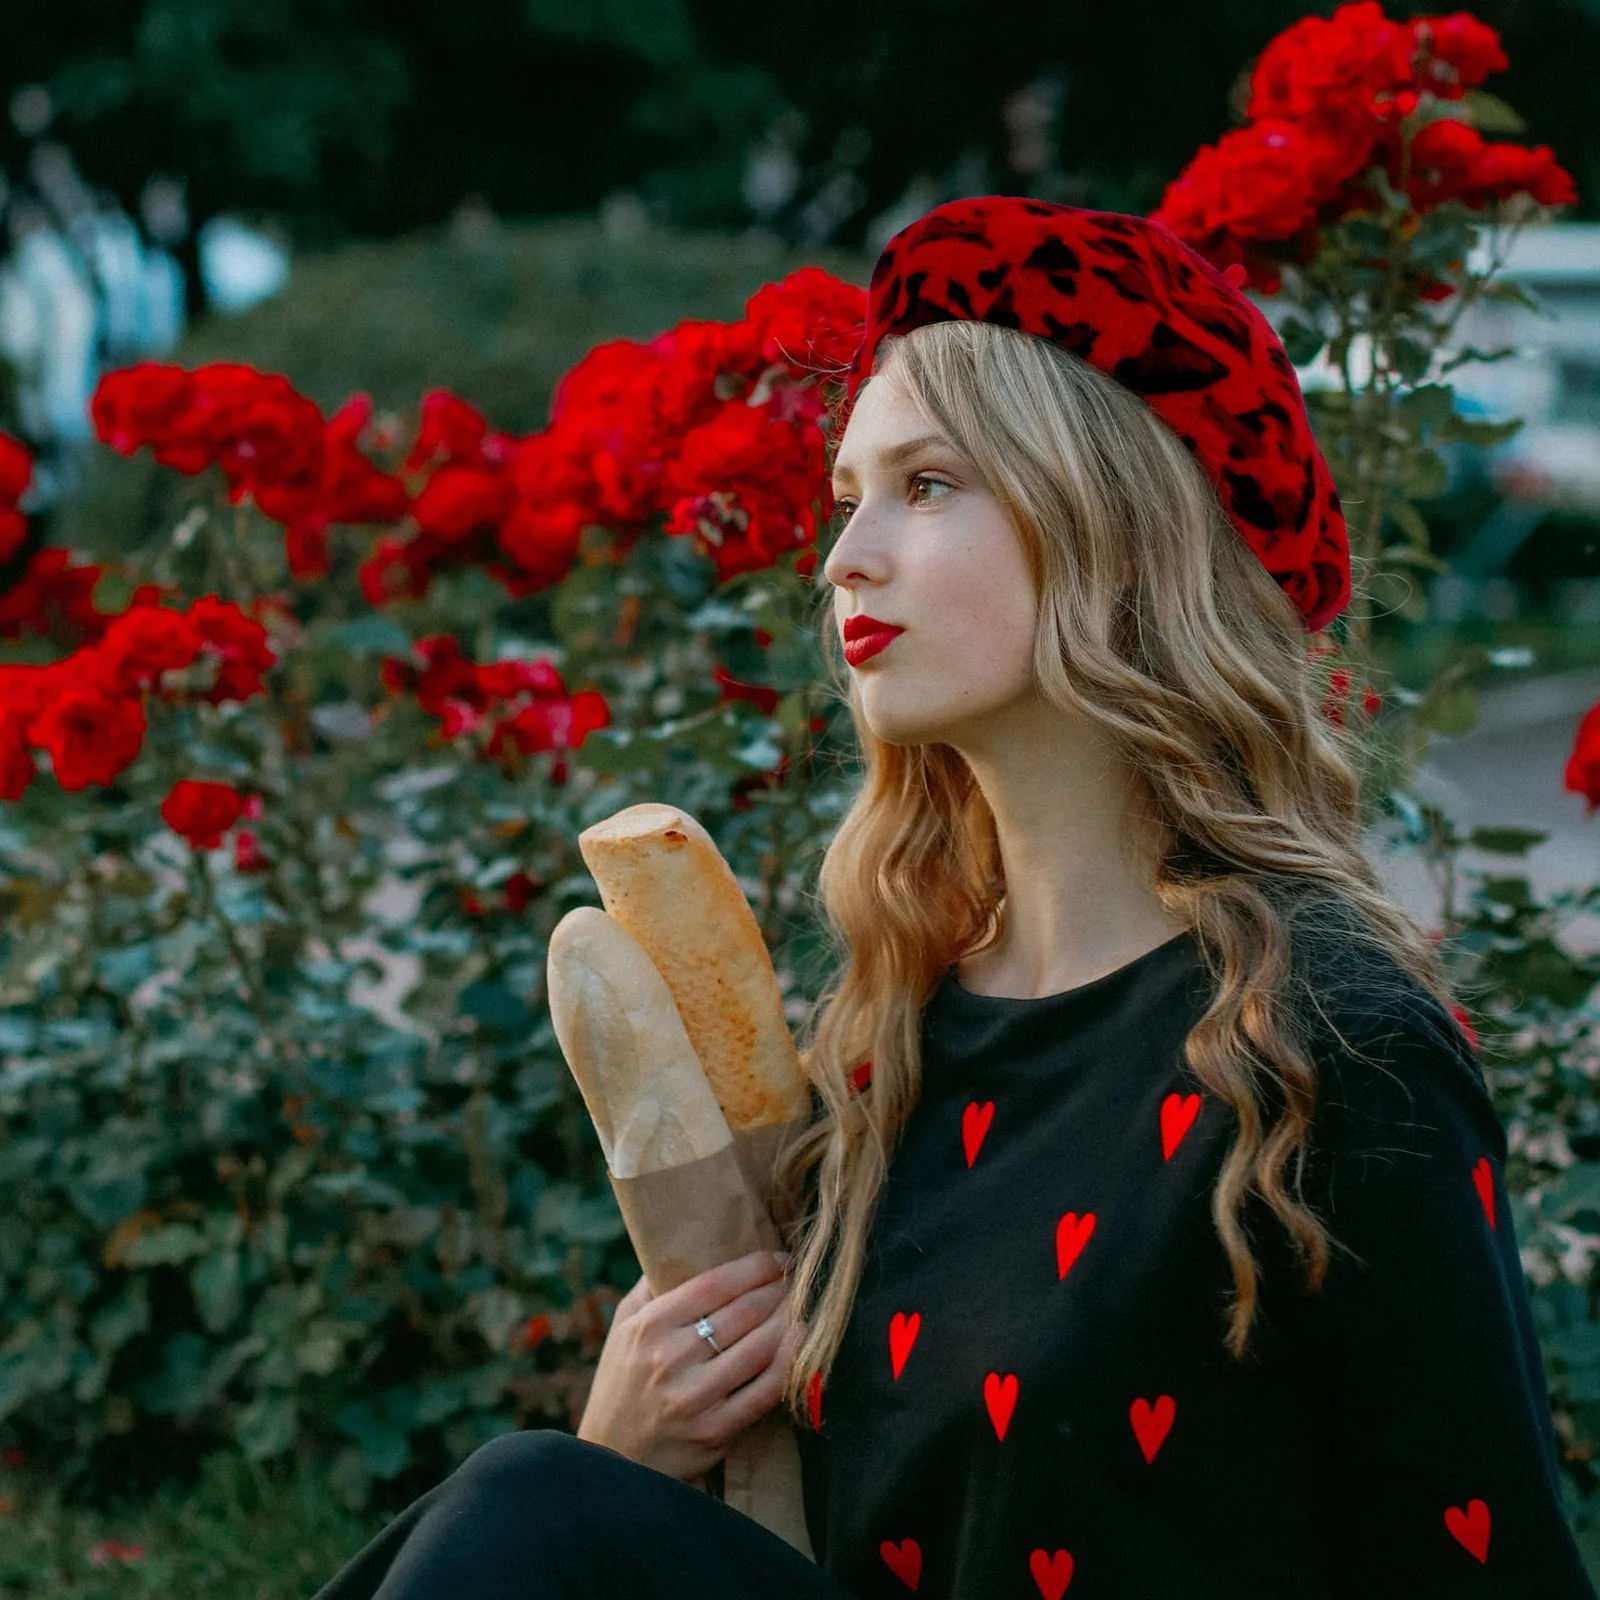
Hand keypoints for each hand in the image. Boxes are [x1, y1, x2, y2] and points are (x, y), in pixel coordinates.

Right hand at [577, 1248, 795, 1482]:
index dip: (755, 1266)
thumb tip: (687, 1244)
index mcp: (649, 1326)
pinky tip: (801, 1345)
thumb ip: (653, 1286)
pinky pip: (764, 1392)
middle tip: (798, 1278)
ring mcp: (694, 1398)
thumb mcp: (623, 1327)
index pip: (714, 1284)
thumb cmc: (621, 1383)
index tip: (778, 1257)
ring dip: (790, 1321)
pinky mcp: (714, 1431)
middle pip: (743, 1312)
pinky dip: (789, 1365)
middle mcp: (670, 1359)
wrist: (612, 1462)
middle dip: (779, 1289)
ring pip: (759, 1349)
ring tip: (803, 1305)